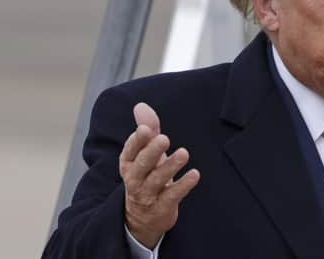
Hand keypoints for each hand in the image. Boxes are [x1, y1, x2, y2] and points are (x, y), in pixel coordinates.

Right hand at [119, 102, 199, 248]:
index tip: (146, 129)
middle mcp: (135, 179)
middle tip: (164, 139)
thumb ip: (147, 129)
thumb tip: (140, 105)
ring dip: (170, 166)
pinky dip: (183, 185)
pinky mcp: (162, 207)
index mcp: (128, 164)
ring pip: (157, 180)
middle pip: (141, 165)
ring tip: (184, 153)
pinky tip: (195, 174)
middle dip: (152, 152)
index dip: (137, 141)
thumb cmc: (147, 176)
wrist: (143, 218)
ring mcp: (147, 195)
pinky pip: (172, 196)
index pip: (130, 151)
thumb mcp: (145, 153)